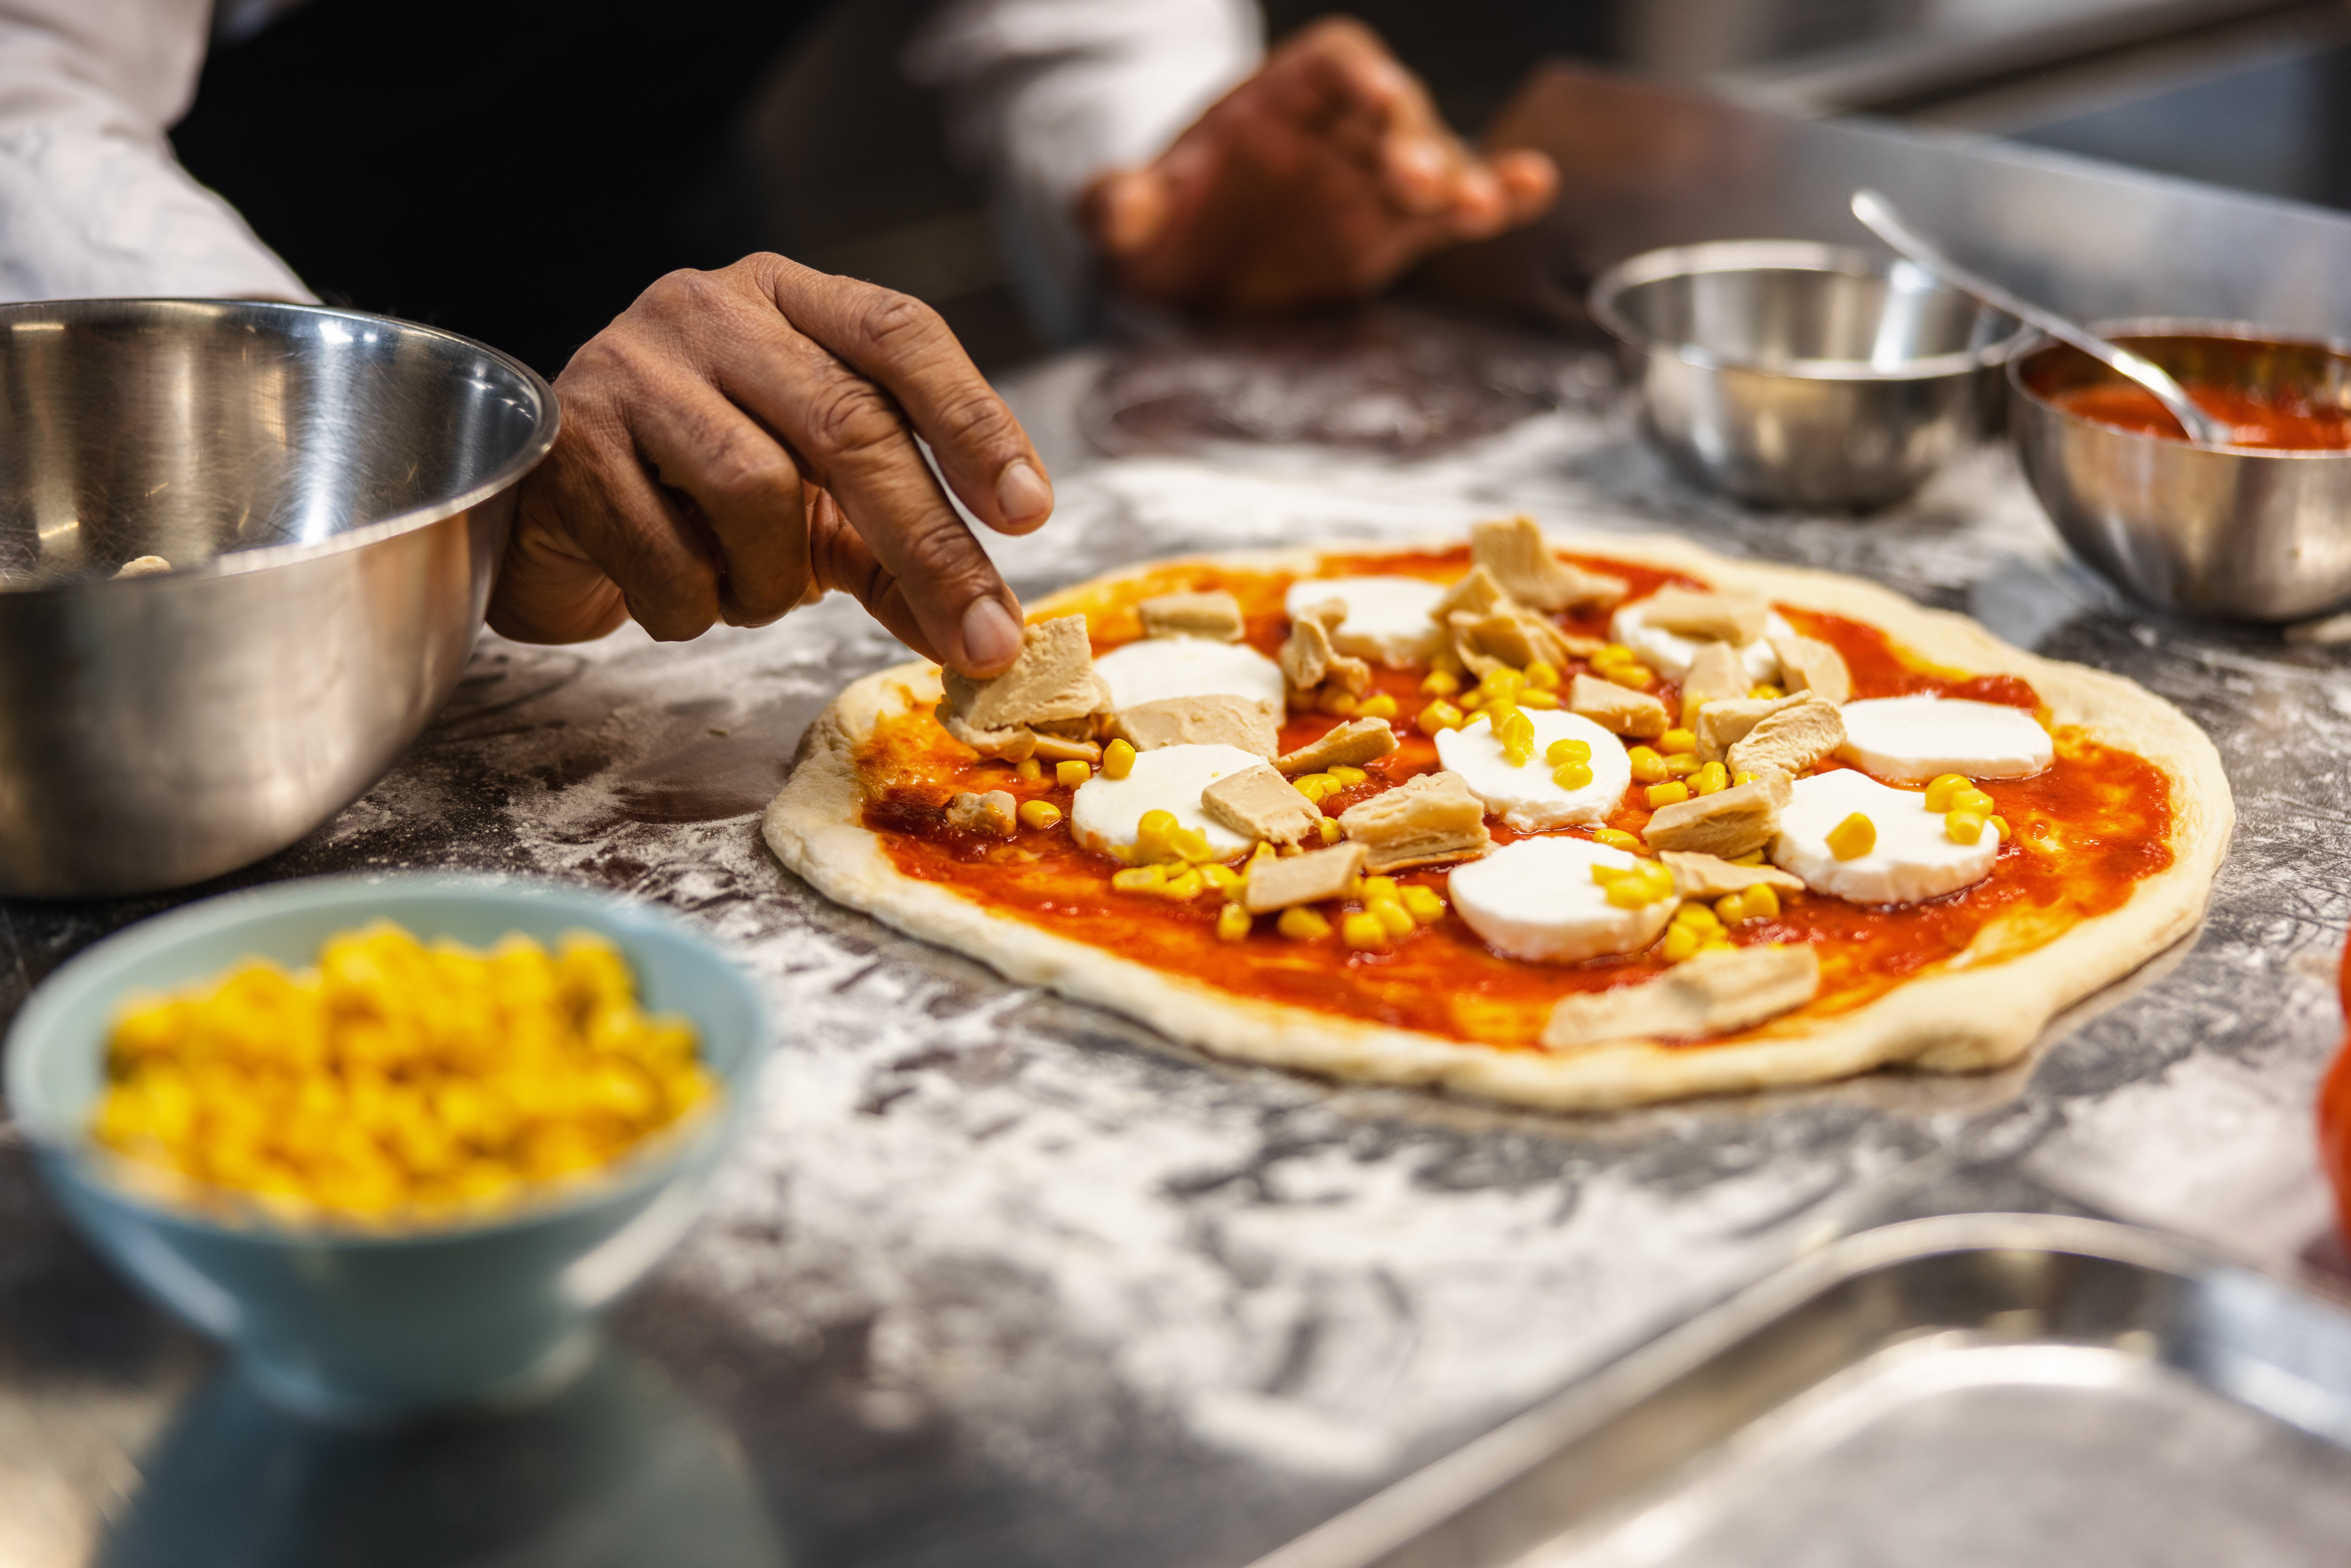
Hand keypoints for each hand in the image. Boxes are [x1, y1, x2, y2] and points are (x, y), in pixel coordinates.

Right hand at [491, 255, 1053, 675]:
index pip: (902, 336)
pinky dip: (694, 603)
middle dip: (927, 543)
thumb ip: (897, 558)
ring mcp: (630, 367)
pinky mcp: (569, 442)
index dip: (974, 421)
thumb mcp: (813, 512)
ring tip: (747, 588)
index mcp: (786, 300)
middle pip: (848, 421)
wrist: (542, 511)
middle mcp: (708, 310)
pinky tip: (678, 589)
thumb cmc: (692, 498)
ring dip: (772, 579)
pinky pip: (669, 554)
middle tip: (985, 635)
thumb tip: (987, 634)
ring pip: (755, 490)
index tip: (1030, 511)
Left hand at [1078, 17, 1556, 312]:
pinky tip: (1528, 191)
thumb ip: (1119, 203)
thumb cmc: (1167, 220)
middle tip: (1418, 183)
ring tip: (1482, 206)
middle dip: (1411, 143)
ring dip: (1460, 180)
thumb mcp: (1128, 213)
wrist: (1187, 266)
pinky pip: (1451, 209)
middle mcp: (1343, 127)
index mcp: (1284, 95)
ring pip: (1434, 164)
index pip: (1334, 64)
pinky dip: (1495, 197)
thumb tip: (1113, 207)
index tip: (1372, 99)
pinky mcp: (1396, 231)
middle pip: (1396, 115)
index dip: (1359, 79)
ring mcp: (1375, 180)